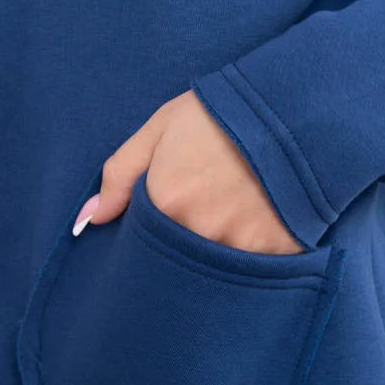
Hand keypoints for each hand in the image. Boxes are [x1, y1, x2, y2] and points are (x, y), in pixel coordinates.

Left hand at [72, 90, 304, 253]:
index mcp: (166, 203)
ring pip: (213, 272)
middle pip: (177, 262)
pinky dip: (248, 260)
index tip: (162, 227)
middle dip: (181, 251)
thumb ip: (120, 175)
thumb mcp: (161, 129)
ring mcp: (238, 247)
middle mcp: (199, 232)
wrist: (296, 111)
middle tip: (198, 224)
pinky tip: (254, 233)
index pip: (142, 245)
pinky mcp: (275, 255)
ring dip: (214, 256)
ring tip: (228, 226)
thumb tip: (89, 219)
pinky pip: (250, 273)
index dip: (150, 238)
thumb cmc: (222, 115)